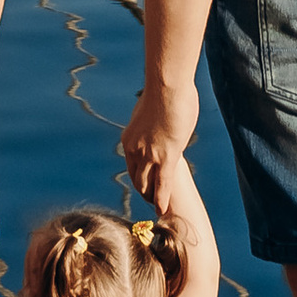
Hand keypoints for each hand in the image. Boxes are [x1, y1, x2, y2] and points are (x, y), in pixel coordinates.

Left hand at [120, 83, 197, 206]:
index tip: (145, 185)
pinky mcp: (166, 157)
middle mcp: (135, 150)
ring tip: (158, 209)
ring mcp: (150, 155)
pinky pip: (163, 185)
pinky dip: (162, 199)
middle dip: (144, 192)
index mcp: (129, 139)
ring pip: (148, 186)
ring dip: (153, 199)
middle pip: (137, 180)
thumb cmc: (163, 91)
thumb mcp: (151, 111)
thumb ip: (152, 123)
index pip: (132, 166)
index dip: (139, 178)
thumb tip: (157, 121)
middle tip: (150, 201)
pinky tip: (163, 210)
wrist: (166, 86)